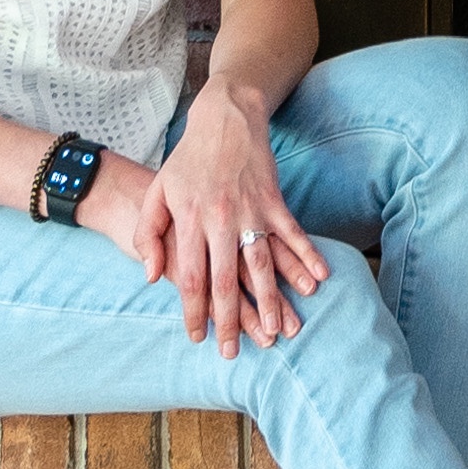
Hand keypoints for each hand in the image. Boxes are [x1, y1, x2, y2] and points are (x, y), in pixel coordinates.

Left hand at [147, 88, 329, 356]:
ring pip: (262, 264)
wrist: (224, 116)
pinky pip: (292, 233)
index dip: (194, 311)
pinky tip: (318, 279)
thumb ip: (149, 235)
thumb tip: (151, 277)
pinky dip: (307, 256)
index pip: (191, 278)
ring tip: (277, 331)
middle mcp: (220, 219)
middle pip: (227, 280)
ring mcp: (250, 210)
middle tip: (234, 352)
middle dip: (231, 320)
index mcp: (190, 220)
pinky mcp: (274, 200)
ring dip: (271, 300)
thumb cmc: (187, 159)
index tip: (198, 338)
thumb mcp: (157, 193)